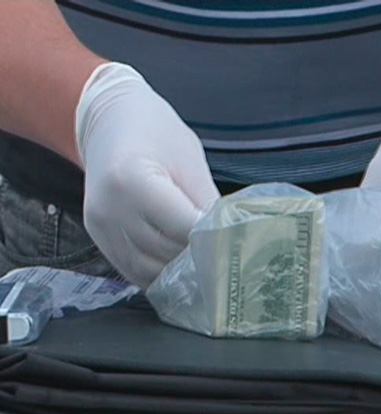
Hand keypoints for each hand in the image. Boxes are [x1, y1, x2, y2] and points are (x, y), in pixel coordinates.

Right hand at [76, 63, 219, 288]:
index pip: (182, 227)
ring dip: (180, 273)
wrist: (110, 124)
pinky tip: (180, 271)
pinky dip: (160, 275)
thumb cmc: (156, 134)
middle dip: (198, 259)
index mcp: (132, 180)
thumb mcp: (190, 162)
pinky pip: (133, 271)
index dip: (211, 240)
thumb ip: (205, 204)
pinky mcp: (99, 239)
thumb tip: (227, 241)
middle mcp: (110, 209)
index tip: (235, 247)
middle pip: (165, 251)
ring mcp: (100, 228)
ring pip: (149, 269)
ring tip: (206, 269)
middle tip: (226, 262)